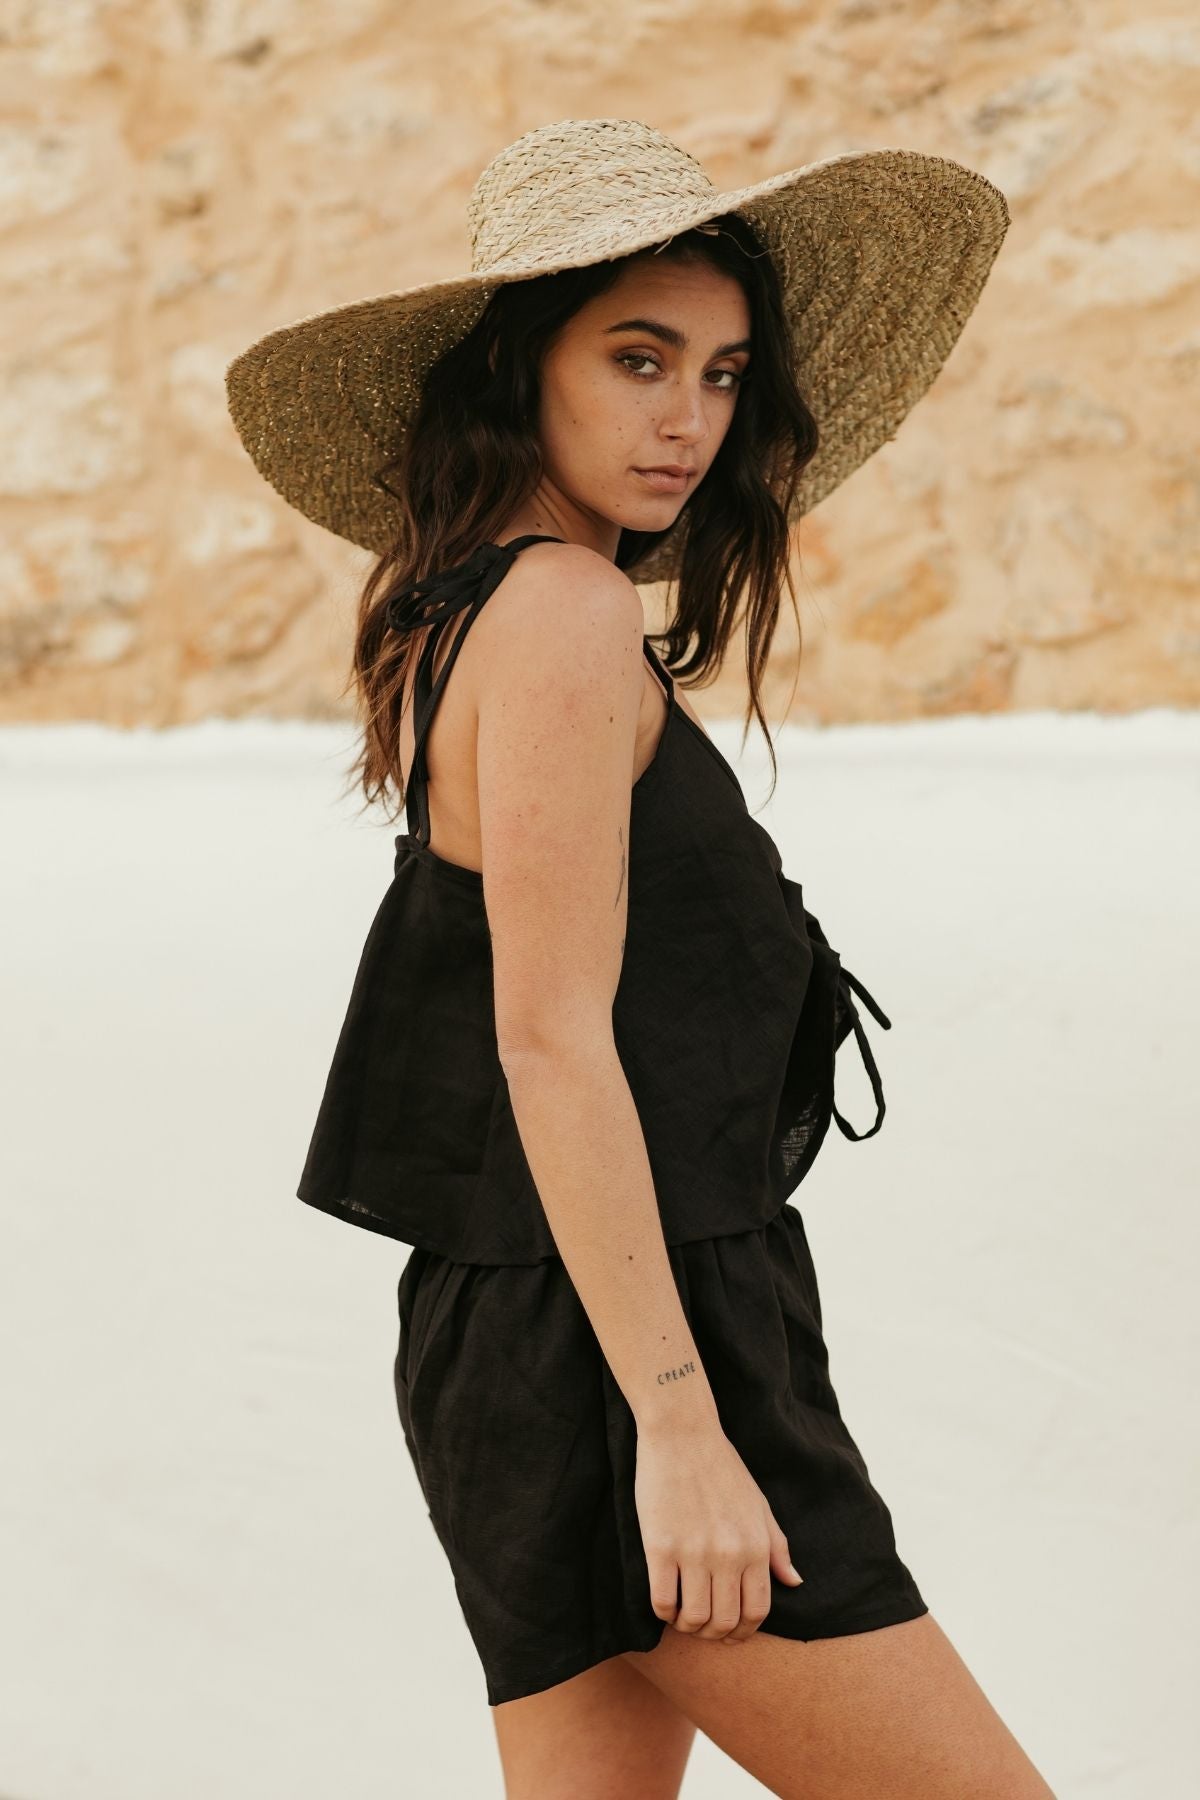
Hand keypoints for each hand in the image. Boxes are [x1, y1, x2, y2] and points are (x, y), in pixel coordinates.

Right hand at [634, 1416, 803, 1641]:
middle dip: (714, 1634)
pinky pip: (662, 1600)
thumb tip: (795, 1582)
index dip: (743, 1632)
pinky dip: (664, 1612)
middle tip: (702, 1626)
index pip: (757, 1612)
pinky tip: (665, 1601)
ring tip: (682, 1615)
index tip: (730, 1632)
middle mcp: (728, 1555)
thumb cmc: (722, 1466)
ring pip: (693, 1618)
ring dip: (687, 1626)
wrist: (682, 1433)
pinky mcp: (659, 1547)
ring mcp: (693, 1553)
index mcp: (755, 1546)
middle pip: (724, 1622)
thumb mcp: (760, 1505)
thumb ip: (777, 1547)